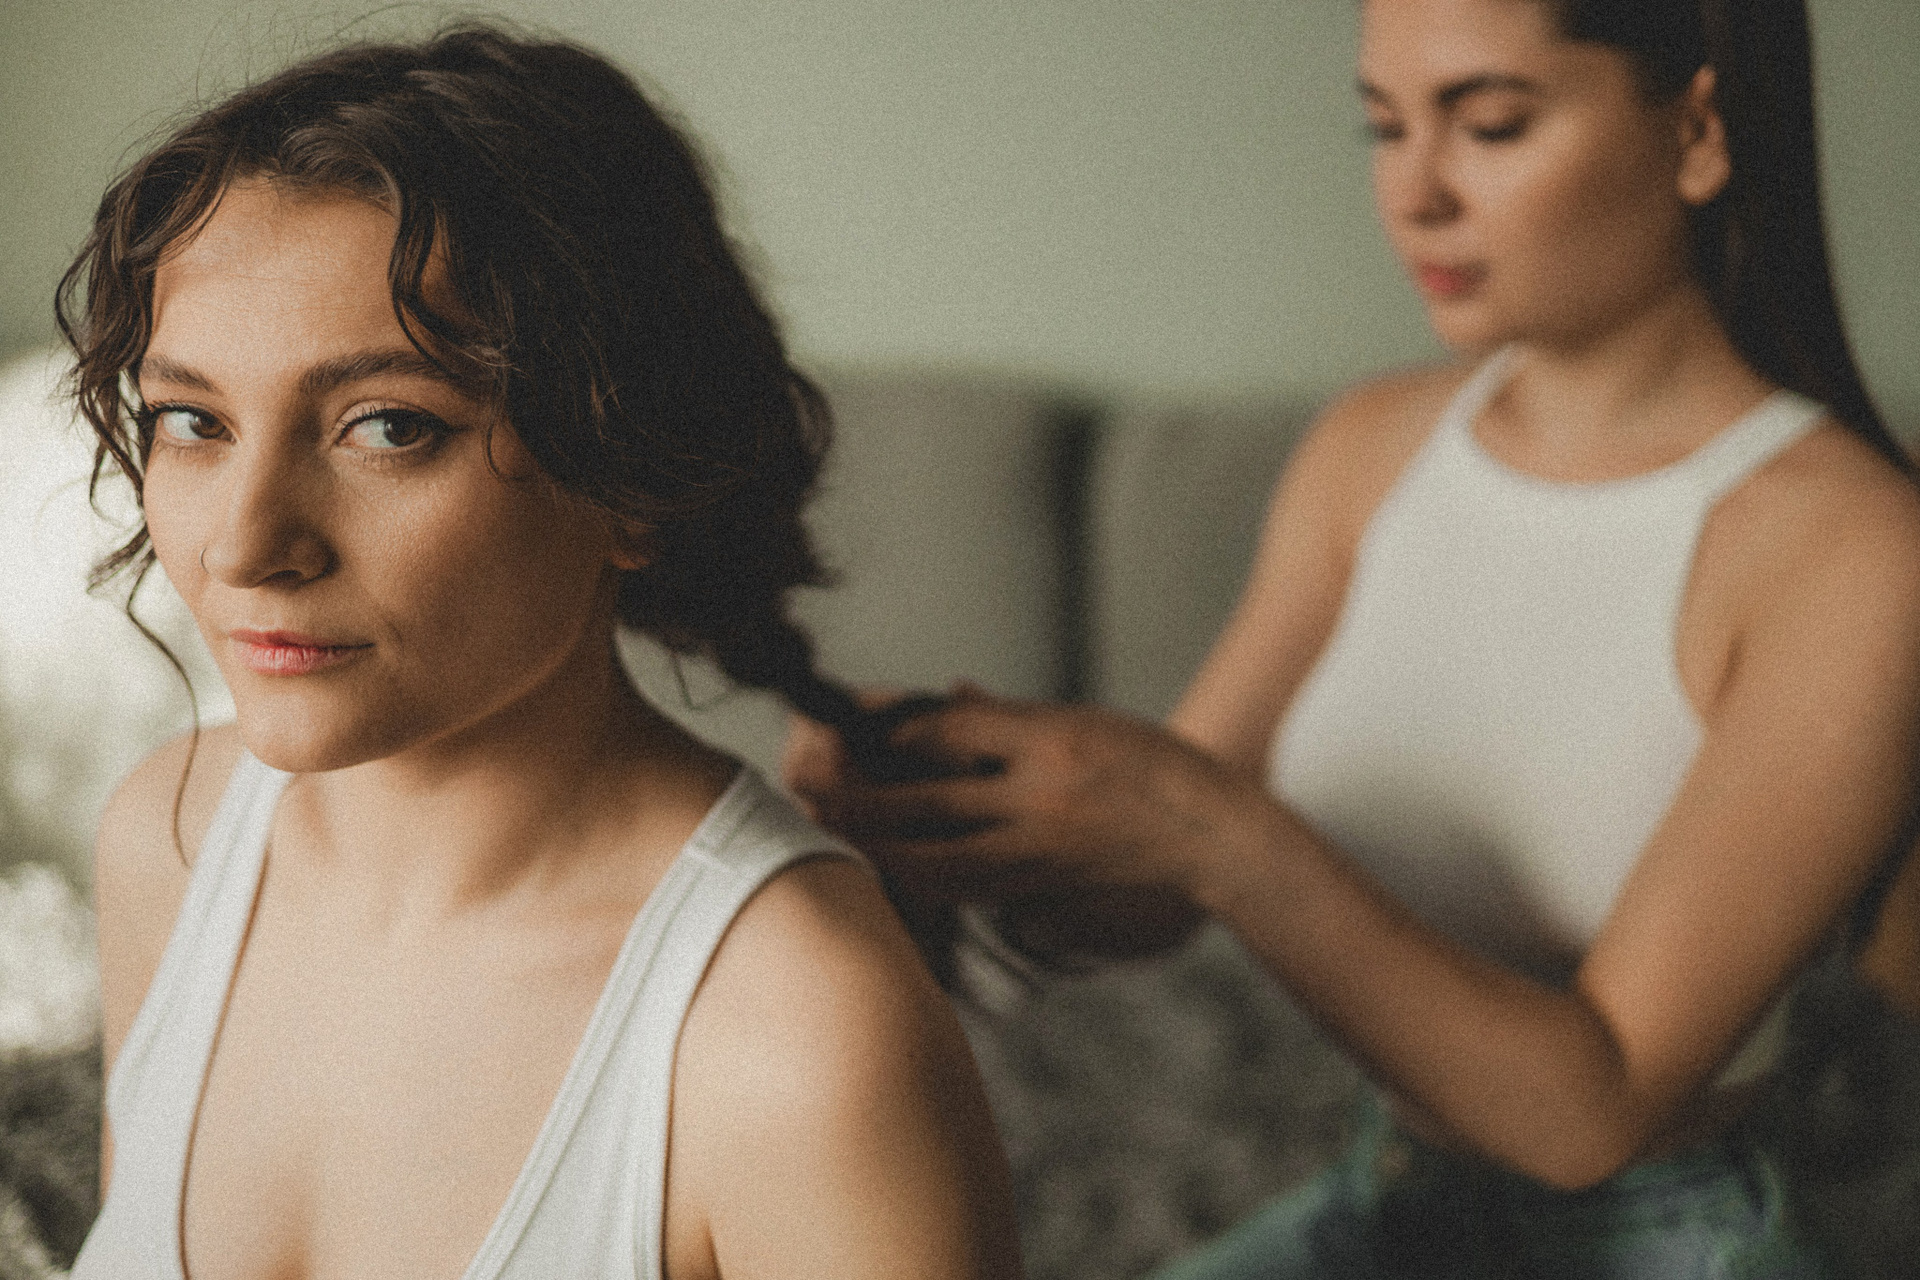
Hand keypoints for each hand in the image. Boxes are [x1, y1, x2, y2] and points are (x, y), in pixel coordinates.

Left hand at [785, 684, 1256, 903]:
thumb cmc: (1147, 766)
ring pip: (938, 860)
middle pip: (929, 801)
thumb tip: (945, 696)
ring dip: (878, 850)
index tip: (844, 727)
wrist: (1211, 835)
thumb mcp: (1079, 721)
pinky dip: (918, 879)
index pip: (949, 732)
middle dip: (861, 800)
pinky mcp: (1041, 886)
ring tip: (831, 836)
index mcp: (1050, 741)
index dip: (888, 730)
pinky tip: (886, 872)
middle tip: (809, 792)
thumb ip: (1007, 718)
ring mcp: (1040, 850)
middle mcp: (1041, 797)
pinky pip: (966, 887)